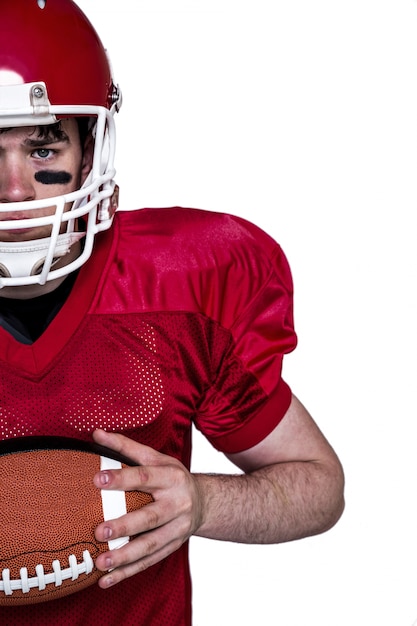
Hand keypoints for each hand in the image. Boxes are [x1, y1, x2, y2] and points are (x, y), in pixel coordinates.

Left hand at [92, 429, 203, 588]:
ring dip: (125, 556)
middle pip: (151, 517)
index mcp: (172, 477)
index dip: (122, 478)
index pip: (145, 476)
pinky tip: (105, 580)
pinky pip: (150, 562)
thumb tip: (96, 433)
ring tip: (100, 562)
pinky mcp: (173, 547)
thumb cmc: (172, 477)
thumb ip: (126, 447)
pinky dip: (128, 573)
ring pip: (151, 545)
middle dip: (126, 525)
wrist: (205, 502)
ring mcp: (178, 529)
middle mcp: (178, 504)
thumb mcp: (156, 457)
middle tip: (99, 530)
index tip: (96, 479)